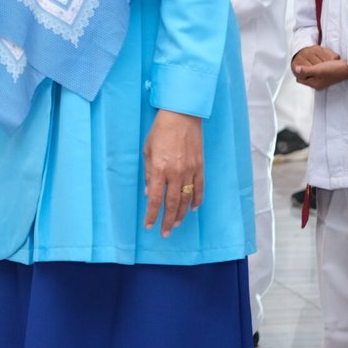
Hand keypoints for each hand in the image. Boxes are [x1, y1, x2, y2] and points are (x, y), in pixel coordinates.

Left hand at [144, 109, 202, 236]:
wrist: (182, 115)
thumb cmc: (160, 130)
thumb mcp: (147, 150)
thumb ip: (148, 173)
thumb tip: (148, 192)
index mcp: (160, 169)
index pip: (155, 199)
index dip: (152, 214)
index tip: (149, 225)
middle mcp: (176, 173)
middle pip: (172, 204)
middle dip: (167, 220)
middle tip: (164, 232)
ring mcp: (190, 170)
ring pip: (186, 199)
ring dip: (180, 214)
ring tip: (175, 225)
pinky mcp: (200, 166)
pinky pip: (199, 188)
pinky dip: (196, 200)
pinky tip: (192, 209)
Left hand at [292, 47, 347, 90]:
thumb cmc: (334, 69)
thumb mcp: (318, 70)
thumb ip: (306, 71)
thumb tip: (296, 69)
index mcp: (315, 84)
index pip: (300, 79)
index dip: (300, 71)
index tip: (304, 65)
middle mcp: (318, 84)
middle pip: (305, 76)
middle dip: (306, 69)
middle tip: (311, 63)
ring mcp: (322, 80)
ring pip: (311, 72)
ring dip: (312, 67)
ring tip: (317, 63)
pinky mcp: (326, 75)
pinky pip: (317, 71)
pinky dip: (317, 66)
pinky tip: (321, 62)